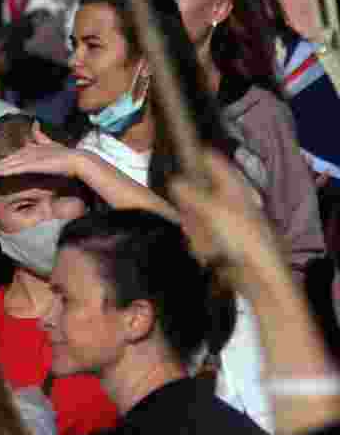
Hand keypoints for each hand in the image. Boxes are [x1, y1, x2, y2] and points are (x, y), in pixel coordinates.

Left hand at [0, 124, 81, 179]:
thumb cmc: (65, 155)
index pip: (9, 159)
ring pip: (3, 165)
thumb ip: (40, 135)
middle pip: (3, 161)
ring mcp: (26, 159)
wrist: (76, 160)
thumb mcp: (49, 144)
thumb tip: (35, 123)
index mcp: (28, 151)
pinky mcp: (29, 164)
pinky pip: (10, 169)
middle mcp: (25, 153)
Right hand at [169, 147, 287, 289]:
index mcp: (232, 186)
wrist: (262, 277)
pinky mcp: (222, 241)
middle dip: (189, 206)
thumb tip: (173, 180)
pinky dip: (201, 244)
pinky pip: (200, 235)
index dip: (193, 156)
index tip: (174, 165)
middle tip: (189, 217)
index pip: (210, 159)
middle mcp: (228, 200)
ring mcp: (225, 221)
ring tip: (205, 242)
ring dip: (195, 229)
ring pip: (195, 215)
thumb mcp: (212, 210)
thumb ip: (190, 193)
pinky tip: (208, 254)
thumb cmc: (241, 236)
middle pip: (196, 190)